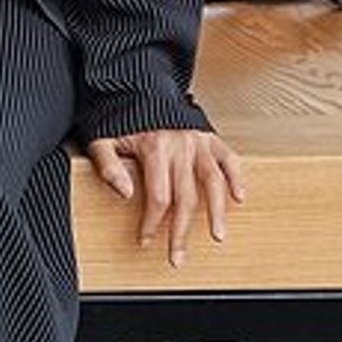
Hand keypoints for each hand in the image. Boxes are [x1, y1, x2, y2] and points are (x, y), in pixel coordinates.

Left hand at [88, 127, 243, 266]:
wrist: (135, 85)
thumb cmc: (119, 115)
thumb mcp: (102, 137)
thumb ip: (108, 165)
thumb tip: (124, 193)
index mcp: (154, 146)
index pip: (158, 196)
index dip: (151, 223)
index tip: (145, 240)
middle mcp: (180, 144)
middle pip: (185, 197)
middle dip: (180, 231)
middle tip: (177, 257)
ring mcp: (198, 140)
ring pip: (212, 182)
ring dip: (216, 211)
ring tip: (217, 235)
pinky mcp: (209, 136)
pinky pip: (228, 158)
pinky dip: (236, 177)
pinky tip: (239, 196)